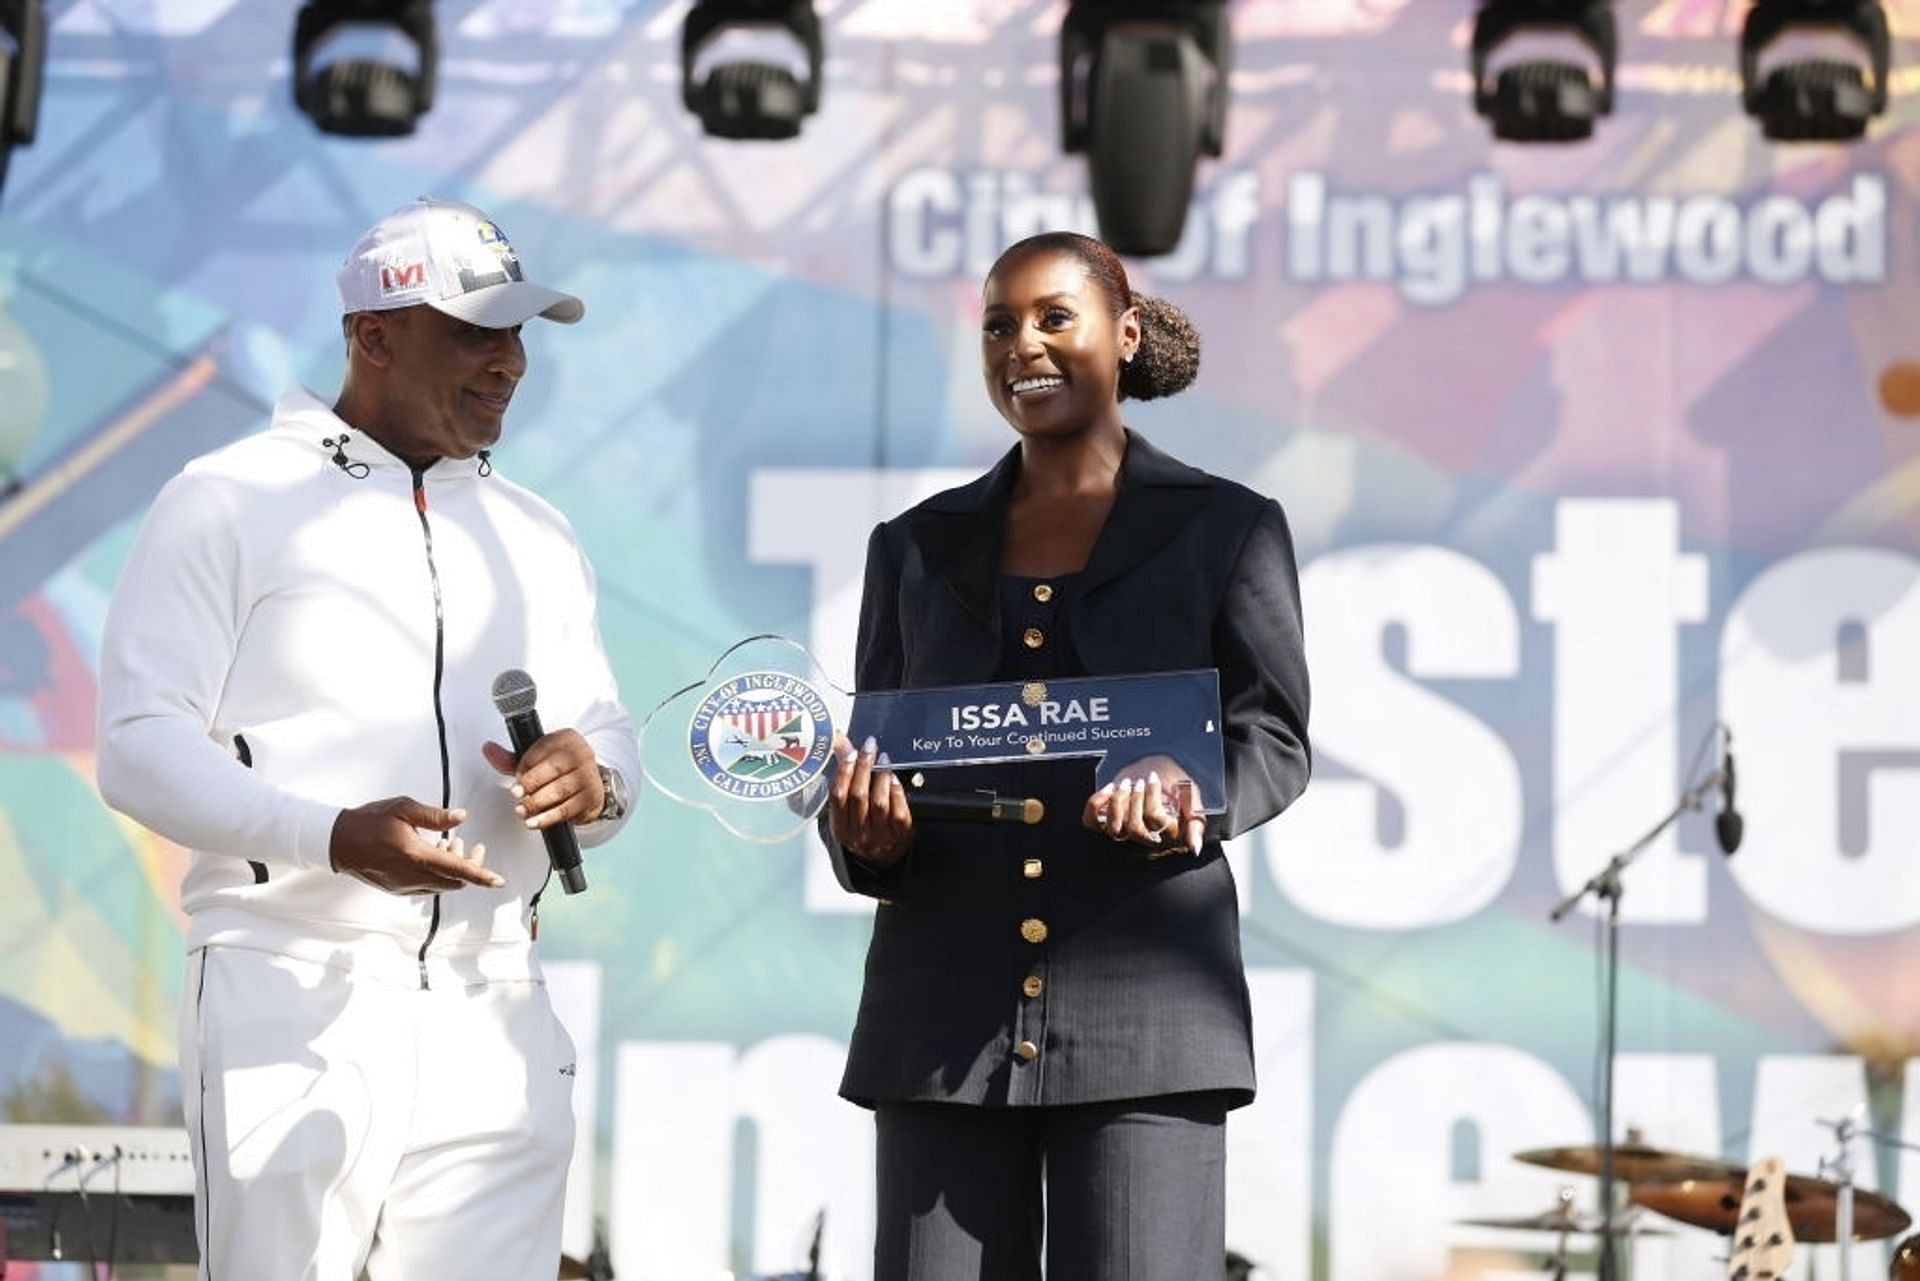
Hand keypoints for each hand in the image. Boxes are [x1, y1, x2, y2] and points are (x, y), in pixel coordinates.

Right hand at [330, 797, 504, 894]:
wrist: (337, 841)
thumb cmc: (369, 821)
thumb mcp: (403, 808)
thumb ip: (434, 816)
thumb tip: (461, 818)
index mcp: (416, 856)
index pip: (457, 870)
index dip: (480, 876)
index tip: (498, 881)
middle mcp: (412, 876)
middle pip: (454, 881)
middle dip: (469, 867)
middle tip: (471, 846)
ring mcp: (404, 885)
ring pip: (441, 885)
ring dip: (452, 869)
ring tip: (447, 843)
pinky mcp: (397, 889)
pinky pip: (427, 886)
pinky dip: (437, 874)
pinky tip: (431, 854)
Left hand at [483, 730, 603, 830]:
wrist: (588, 782)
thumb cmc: (558, 769)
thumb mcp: (536, 759)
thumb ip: (510, 758)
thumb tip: (488, 749)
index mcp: (567, 738)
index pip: (544, 749)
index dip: (525, 764)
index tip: (516, 776)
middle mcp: (582, 754)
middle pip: (553, 769)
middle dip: (531, 784)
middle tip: (516, 793)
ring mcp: (589, 777)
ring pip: (560, 791)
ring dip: (537, 803)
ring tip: (522, 810)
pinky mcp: (591, 799)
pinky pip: (566, 810)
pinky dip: (547, 818)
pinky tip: (534, 821)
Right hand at [826, 732, 912, 868]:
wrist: (880, 859)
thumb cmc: (860, 826)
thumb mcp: (847, 806)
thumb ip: (843, 773)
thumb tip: (840, 740)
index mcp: (839, 826)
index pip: (837, 796)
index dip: (844, 771)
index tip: (852, 752)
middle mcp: (857, 833)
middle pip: (858, 795)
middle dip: (864, 767)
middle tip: (870, 748)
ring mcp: (879, 836)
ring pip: (879, 802)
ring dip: (881, 776)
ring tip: (884, 759)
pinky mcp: (900, 835)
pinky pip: (898, 810)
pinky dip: (896, 791)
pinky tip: (894, 778)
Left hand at [1082, 761, 1204, 855]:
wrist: (1157, 769)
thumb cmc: (1175, 784)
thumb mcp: (1192, 798)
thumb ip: (1196, 823)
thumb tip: (1193, 847)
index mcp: (1167, 832)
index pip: (1155, 821)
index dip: (1152, 798)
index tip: (1152, 777)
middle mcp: (1144, 836)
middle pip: (1133, 829)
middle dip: (1134, 801)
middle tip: (1138, 781)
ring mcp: (1123, 830)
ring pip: (1113, 828)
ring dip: (1117, 802)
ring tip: (1125, 783)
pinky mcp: (1104, 821)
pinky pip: (1091, 822)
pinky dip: (1096, 803)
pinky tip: (1108, 788)